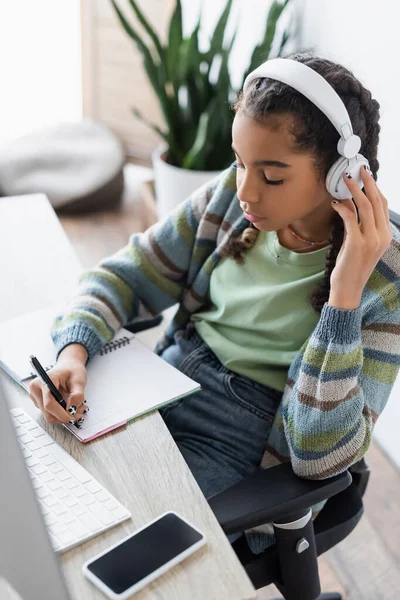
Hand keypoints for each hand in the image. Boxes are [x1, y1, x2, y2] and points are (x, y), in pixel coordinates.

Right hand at [29, 356, 87, 425]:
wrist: (68, 367)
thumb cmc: (72, 370)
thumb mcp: (79, 381)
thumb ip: (77, 396)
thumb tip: (72, 410)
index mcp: (43, 381)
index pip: (49, 404)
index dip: (62, 414)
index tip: (74, 417)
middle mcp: (36, 389)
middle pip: (48, 413)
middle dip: (65, 416)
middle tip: (81, 412)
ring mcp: (36, 397)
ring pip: (49, 416)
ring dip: (64, 416)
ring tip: (78, 408)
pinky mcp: (39, 402)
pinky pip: (50, 414)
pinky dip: (62, 414)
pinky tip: (70, 407)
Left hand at [328, 165, 392, 309]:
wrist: (348, 289)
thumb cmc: (351, 267)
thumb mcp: (359, 244)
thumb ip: (359, 227)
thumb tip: (349, 206)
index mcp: (385, 236)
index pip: (383, 206)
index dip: (375, 189)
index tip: (366, 177)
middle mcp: (381, 236)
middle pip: (376, 202)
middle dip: (367, 183)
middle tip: (358, 169)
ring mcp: (370, 239)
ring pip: (365, 206)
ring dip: (355, 190)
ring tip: (346, 179)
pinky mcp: (356, 243)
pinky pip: (350, 218)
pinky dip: (342, 207)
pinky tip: (335, 204)